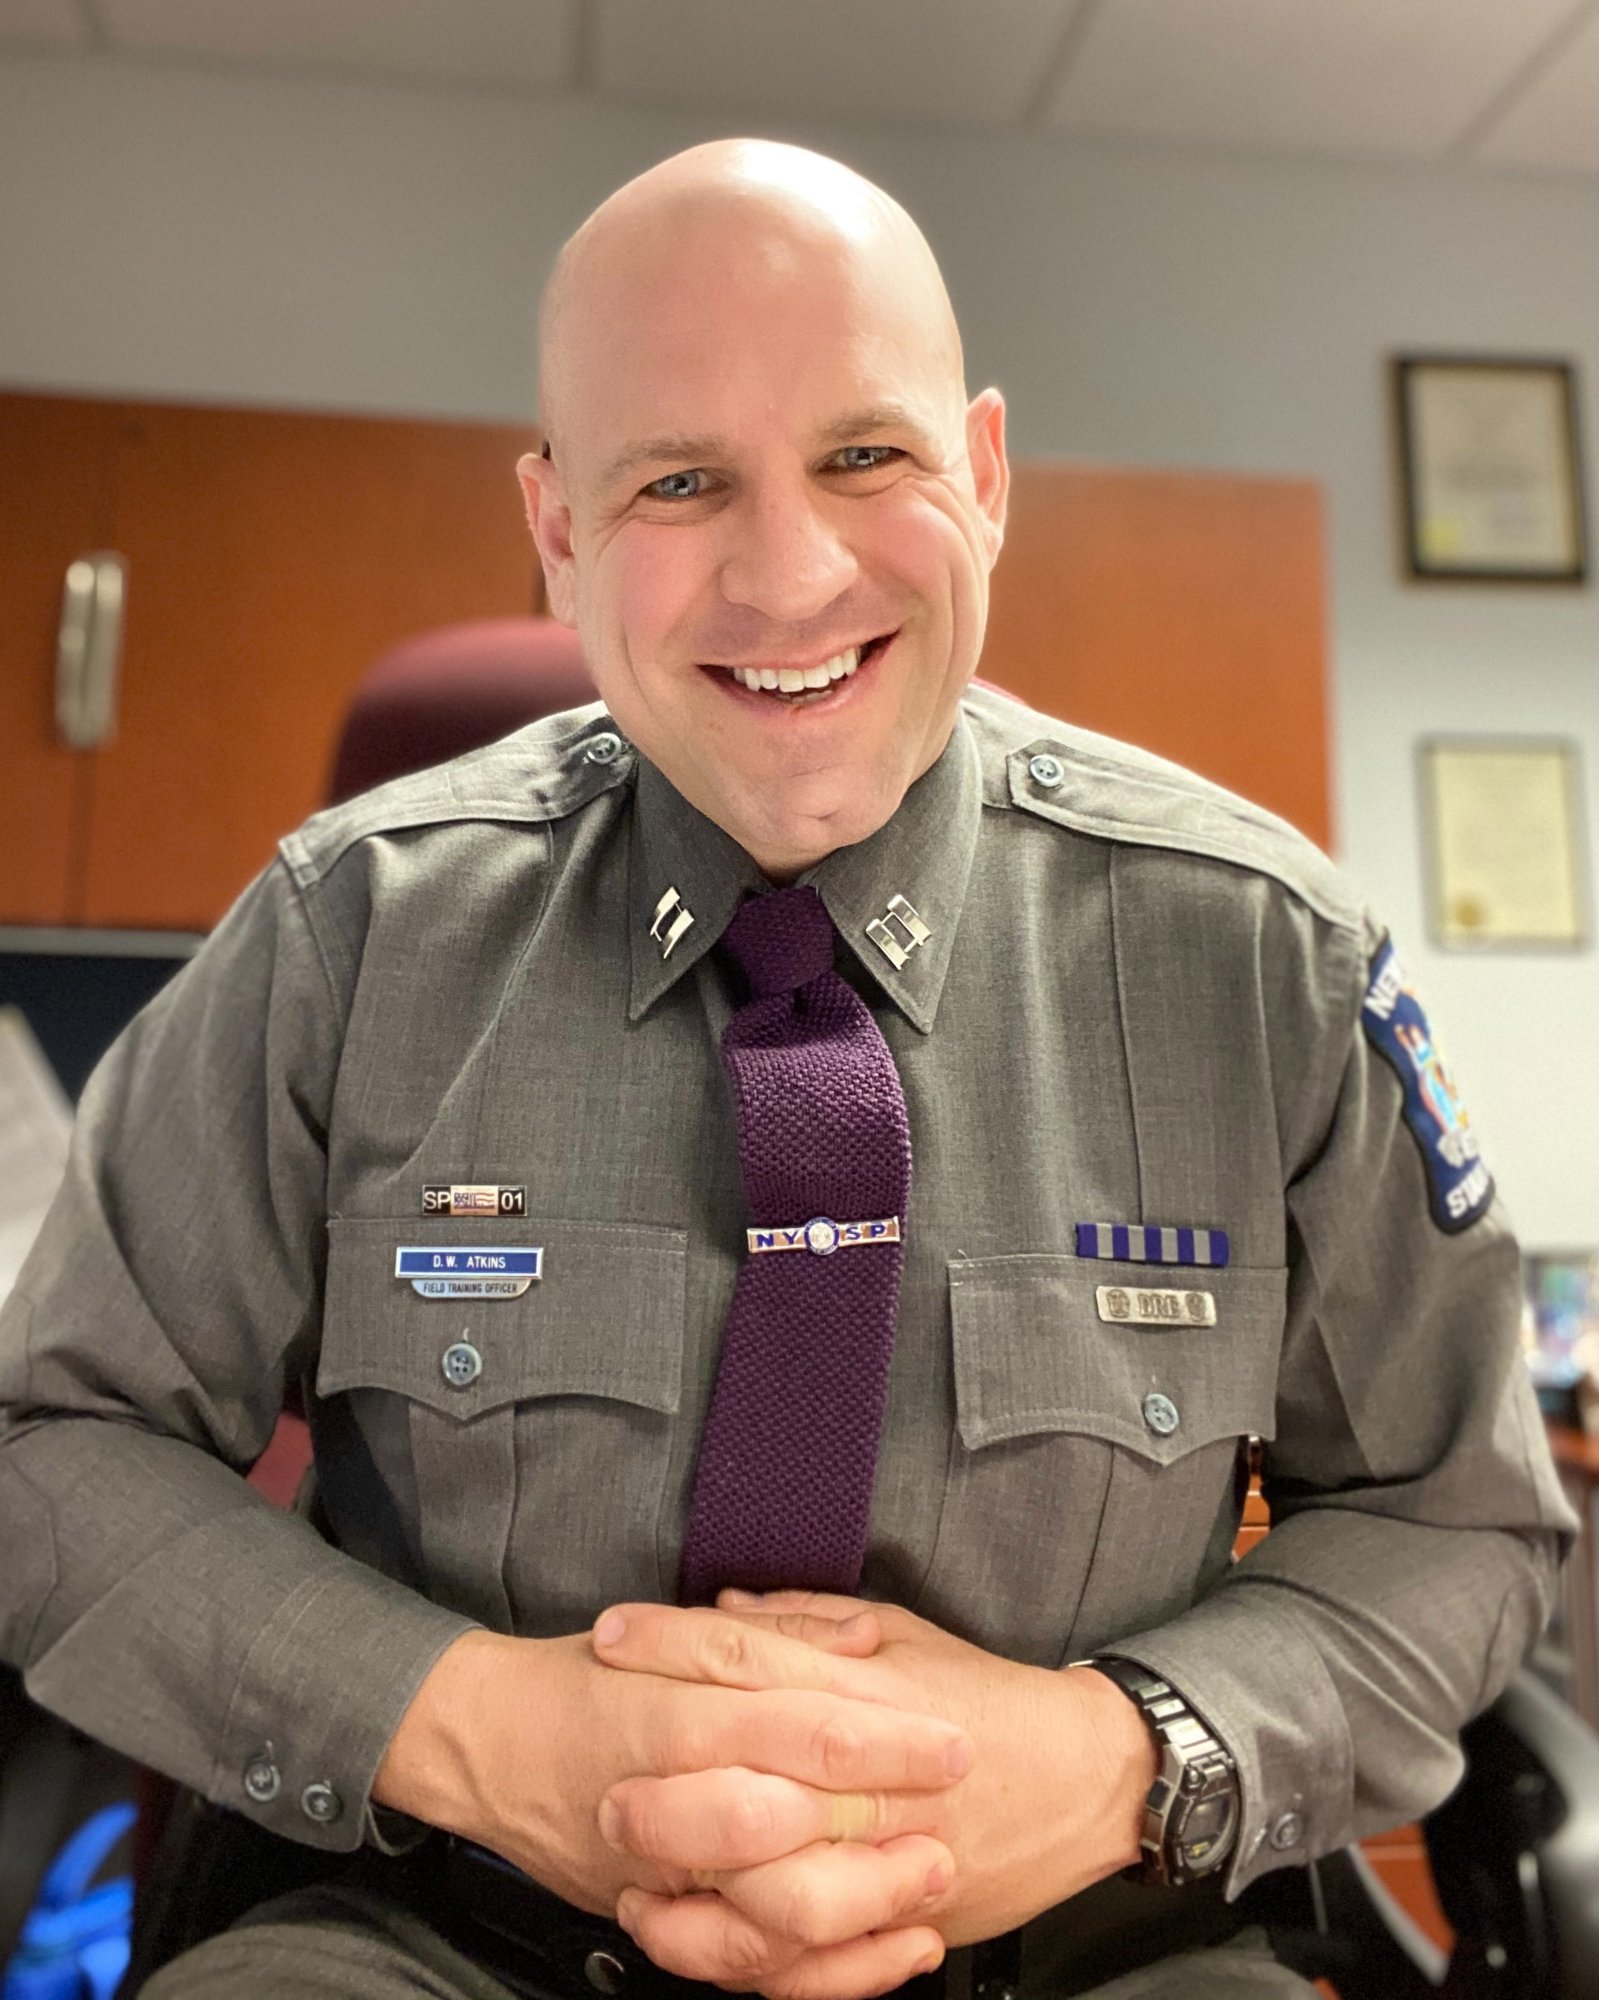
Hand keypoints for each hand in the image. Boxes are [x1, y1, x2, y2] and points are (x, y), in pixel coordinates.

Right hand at [372, 1623, 967, 1989]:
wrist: (486, 1744)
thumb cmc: (583, 1681)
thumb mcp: (673, 1633)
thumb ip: (768, 1634)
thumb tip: (862, 1637)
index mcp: (679, 1713)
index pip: (798, 1726)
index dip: (884, 1737)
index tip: (950, 1737)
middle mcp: (670, 1797)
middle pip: (795, 1823)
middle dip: (885, 1822)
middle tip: (954, 1808)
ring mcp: (664, 1874)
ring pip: (775, 1911)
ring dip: (868, 1901)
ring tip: (933, 1880)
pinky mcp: (661, 1921)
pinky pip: (752, 1968)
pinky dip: (831, 1970)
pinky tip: (894, 1948)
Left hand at [593, 1594, 1155, 1968]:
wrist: (1086, 1777)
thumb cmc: (992, 1700)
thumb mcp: (903, 1633)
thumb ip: (806, 1621)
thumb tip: (722, 1609)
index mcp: (866, 1690)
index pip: (749, 1658)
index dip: (670, 1645)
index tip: (609, 1637)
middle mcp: (870, 1774)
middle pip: (746, 1780)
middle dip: (664, 1786)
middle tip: (602, 1786)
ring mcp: (886, 1855)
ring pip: (772, 1887)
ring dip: (694, 1885)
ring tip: (632, 1876)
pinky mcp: (900, 1918)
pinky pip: (811, 1957)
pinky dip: (746, 1957)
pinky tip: (694, 1939)